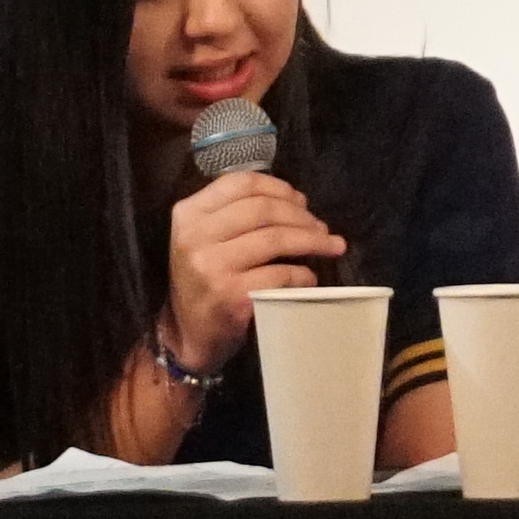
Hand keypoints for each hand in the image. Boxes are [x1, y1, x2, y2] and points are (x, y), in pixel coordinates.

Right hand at [158, 169, 346, 375]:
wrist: (188, 335)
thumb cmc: (204, 281)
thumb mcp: (205, 238)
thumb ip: (236, 214)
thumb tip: (296, 201)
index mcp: (189, 214)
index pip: (241, 183)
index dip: (279, 188)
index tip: (301, 202)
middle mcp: (196, 237)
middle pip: (263, 209)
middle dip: (302, 216)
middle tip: (322, 228)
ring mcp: (212, 267)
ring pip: (276, 239)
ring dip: (313, 241)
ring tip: (331, 246)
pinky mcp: (232, 296)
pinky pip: (281, 275)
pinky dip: (303, 274)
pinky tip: (309, 278)